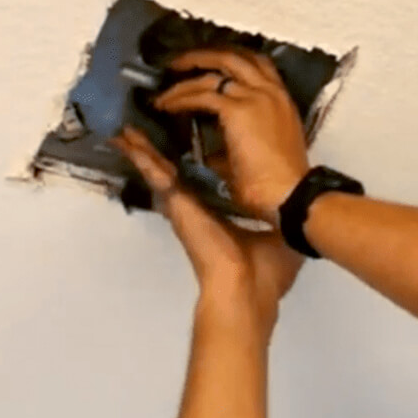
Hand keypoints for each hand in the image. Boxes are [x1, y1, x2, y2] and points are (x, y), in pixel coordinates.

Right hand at [112, 126, 304, 329]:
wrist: (248, 290)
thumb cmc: (266, 273)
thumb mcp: (278, 238)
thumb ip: (277, 221)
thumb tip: (293, 216)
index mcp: (218, 214)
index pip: (202, 180)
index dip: (194, 160)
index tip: (193, 139)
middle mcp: (196, 207)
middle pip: (174, 171)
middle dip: (161, 149)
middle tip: (150, 127)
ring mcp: (182, 205)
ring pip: (158, 168)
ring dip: (143, 148)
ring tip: (127, 128)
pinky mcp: (176, 204)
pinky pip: (153, 173)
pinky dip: (138, 156)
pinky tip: (124, 140)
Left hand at [153, 47, 311, 226]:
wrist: (288, 194)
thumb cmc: (278, 183)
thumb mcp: (259, 152)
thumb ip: (235, 143)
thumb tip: (209, 150)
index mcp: (280, 100)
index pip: (255, 65)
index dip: (228, 61)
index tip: (206, 66)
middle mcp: (270, 92)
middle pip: (234, 57)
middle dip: (202, 55)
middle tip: (179, 62)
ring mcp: (256, 98)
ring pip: (215, 71)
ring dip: (186, 75)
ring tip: (165, 83)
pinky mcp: (238, 111)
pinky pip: (203, 95)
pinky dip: (181, 98)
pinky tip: (167, 105)